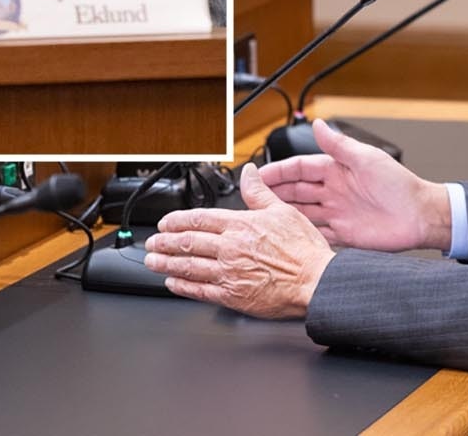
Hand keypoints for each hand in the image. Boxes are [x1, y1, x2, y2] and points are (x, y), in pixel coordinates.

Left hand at [144, 163, 334, 319]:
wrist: (315, 281)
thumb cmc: (304, 250)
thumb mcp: (283, 210)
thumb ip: (259, 192)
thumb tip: (249, 172)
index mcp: (241, 225)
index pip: (200, 219)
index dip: (178, 221)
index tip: (166, 222)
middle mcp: (230, 247)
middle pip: (188, 242)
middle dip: (165, 242)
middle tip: (152, 242)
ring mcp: (229, 272)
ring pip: (189, 266)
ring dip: (167, 263)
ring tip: (153, 261)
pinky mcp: (232, 295)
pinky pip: (200, 290)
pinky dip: (183, 286)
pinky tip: (173, 283)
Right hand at [258, 119, 452, 252]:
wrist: (420, 217)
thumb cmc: (400, 185)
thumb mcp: (368, 159)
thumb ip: (339, 144)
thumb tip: (317, 124)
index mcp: (338, 170)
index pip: (300, 168)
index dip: (278, 171)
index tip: (258, 174)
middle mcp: (334, 191)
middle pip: (296, 190)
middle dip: (274, 191)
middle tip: (250, 196)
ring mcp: (337, 212)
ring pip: (302, 212)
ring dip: (283, 213)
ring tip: (261, 216)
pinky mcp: (344, 234)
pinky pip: (317, 234)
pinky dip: (302, 234)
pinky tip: (287, 236)